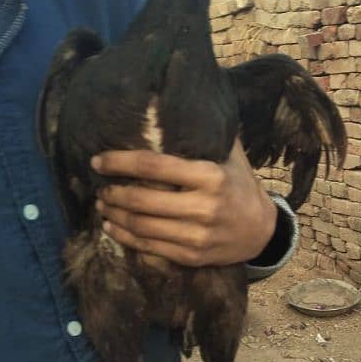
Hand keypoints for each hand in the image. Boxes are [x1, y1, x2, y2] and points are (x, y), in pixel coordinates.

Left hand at [91, 140, 277, 266]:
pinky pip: (149, 247)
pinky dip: (125, 237)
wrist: (262, 231)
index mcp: (210, 176)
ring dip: (114, 216)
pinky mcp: (191, 256)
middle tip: (100, 187)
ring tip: (102, 206)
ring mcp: (196, 235)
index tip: (98, 160)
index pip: (153, 166)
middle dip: (113, 193)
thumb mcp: (231, 156)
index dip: (119, 162)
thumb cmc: (241, 186)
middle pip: (142, 200)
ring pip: (141, 226)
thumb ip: (206, 135)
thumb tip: (173, 105)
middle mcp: (203, 207)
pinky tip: (112, 228)